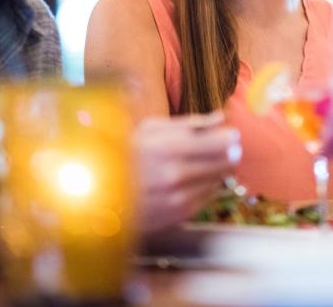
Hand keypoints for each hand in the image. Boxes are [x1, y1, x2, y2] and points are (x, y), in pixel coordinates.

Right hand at [134, 113, 239, 233]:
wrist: (99, 192)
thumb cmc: (127, 153)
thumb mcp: (152, 129)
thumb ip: (190, 123)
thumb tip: (222, 118)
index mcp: (170, 147)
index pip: (221, 142)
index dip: (231, 137)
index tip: (232, 134)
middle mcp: (177, 175)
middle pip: (226, 163)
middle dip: (229, 153)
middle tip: (223, 147)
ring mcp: (179, 198)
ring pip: (219, 180)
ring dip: (217, 170)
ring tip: (198, 162)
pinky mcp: (179, 215)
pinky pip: (207, 196)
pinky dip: (204, 186)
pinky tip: (188, 180)